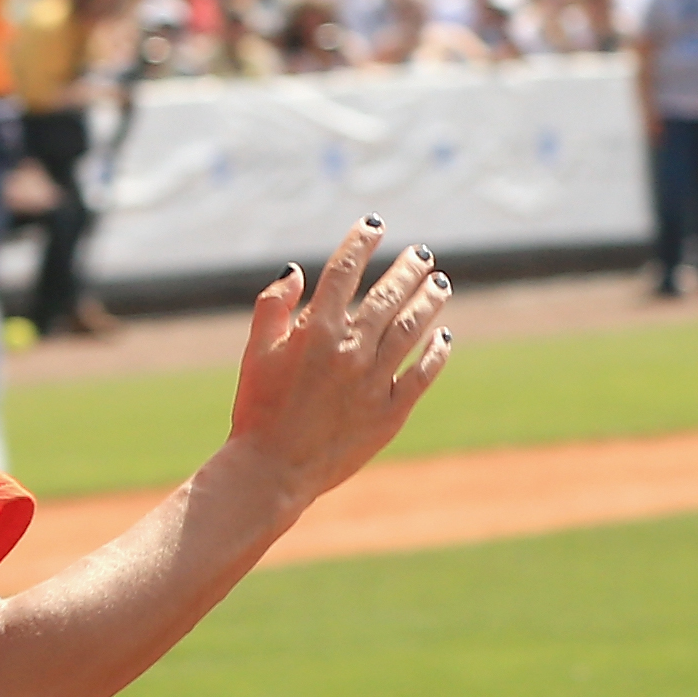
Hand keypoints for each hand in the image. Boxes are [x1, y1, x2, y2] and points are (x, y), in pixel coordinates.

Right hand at [223, 217, 454, 510]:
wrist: (272, 470)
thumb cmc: (257, 409)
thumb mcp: (255, 352)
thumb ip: (272, 306)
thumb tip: (295, 272)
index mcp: (315, 331)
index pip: (345, 271)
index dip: (361, 242)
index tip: (375, 226)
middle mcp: (350, 350)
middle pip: (389, 295)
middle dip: (408, 269)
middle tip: (422, 255)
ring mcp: (373, 381)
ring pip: (412, 329)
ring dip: (429, 302)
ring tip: (441, 284)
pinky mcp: (389, 412)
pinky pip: (421, 375)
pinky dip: (435, 353)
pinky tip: (442, 337)